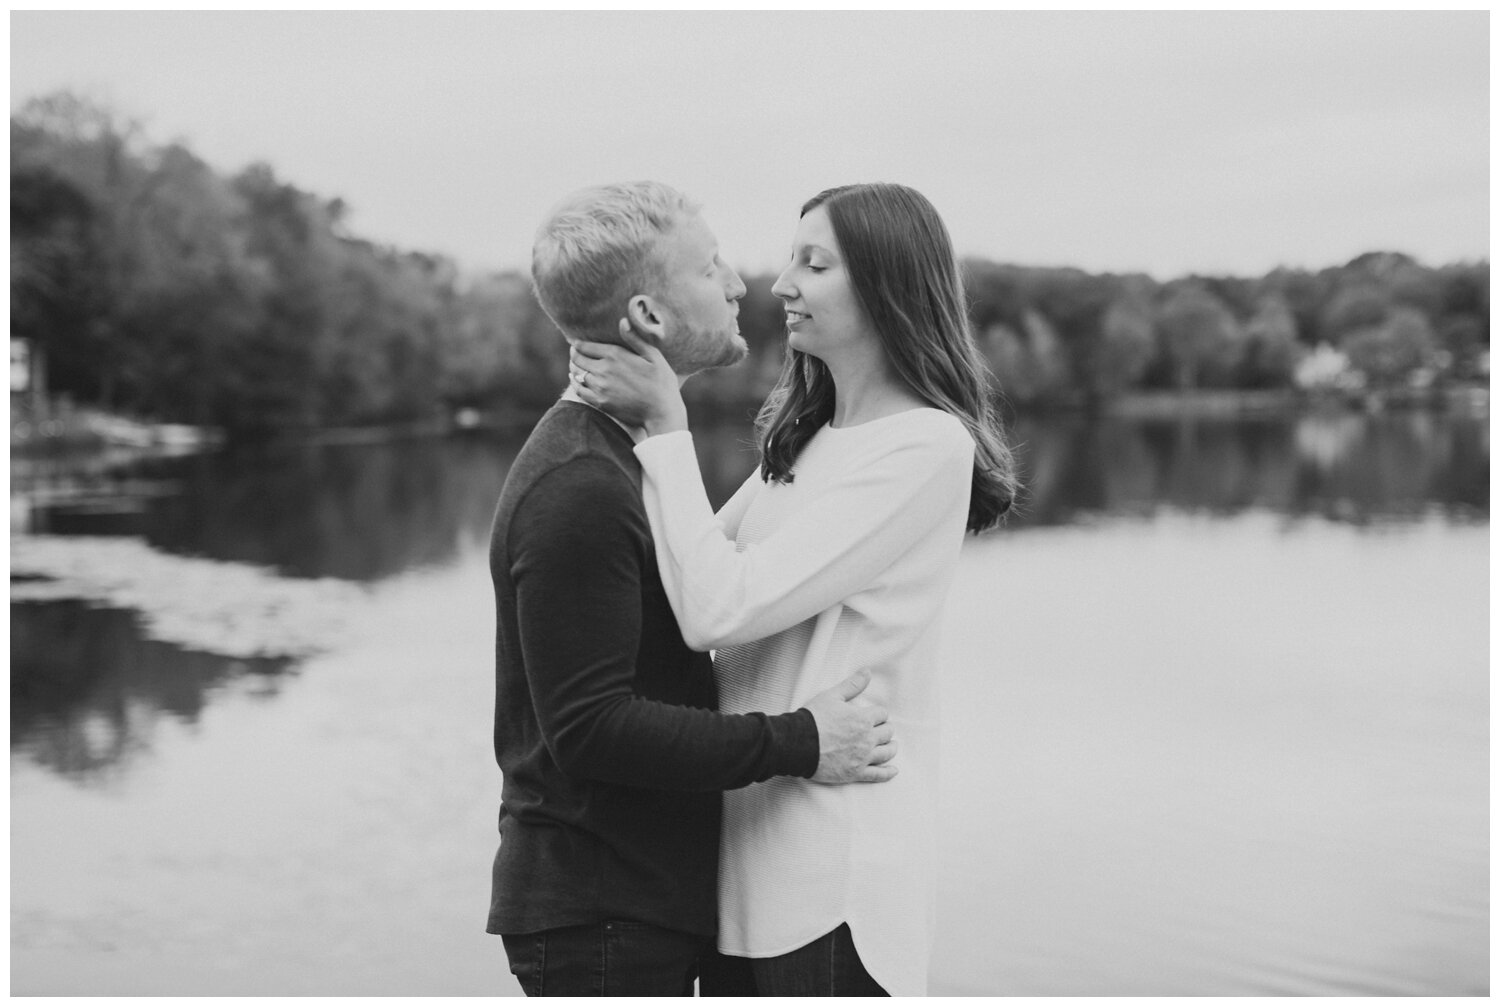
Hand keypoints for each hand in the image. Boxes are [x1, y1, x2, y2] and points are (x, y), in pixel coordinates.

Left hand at [570, 319, 688, 435]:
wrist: (661, 413)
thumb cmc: (661, 382)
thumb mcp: (654, 356)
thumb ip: (635, 338)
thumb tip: (622, 321)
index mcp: (615, 355)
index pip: (585, 346)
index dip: (577, 343)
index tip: (575, 342)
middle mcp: (603, 370)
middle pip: (578, 359)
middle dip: (574, 354)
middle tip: (574, 352)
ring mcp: (600, 387)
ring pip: (577, 374)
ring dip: (574, 368)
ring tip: (575, 364)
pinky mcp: (600, 402)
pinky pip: (579, 390)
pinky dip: (575, 383)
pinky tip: (576, 380)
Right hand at [802, 669, 896, 784]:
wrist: (797, 744)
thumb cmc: (813, 718)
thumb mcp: (832, 696)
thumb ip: (852, 685)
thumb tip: (867, 671)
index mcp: (863, 719)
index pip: (882, 714)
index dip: (878, 713)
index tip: (874, 715)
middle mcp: (867, 739)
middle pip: (887, 733)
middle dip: (885, 729)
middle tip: (882, 729)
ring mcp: (862, 758)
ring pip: (886, 753)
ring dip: (891, 748)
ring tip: (891, 746)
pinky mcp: (855, 773)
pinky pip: (878, 775)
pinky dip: (888, 773)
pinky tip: (893, 770)